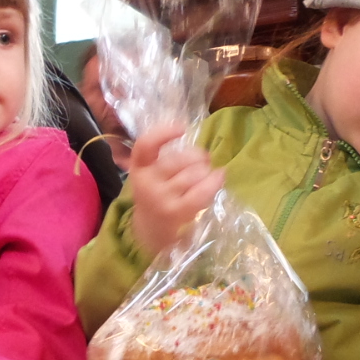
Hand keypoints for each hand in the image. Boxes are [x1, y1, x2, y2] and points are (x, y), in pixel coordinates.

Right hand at [127, 123, 223, 255]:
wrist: (151, 231)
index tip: (182, 129)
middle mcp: (147, 183)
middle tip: (204, 159)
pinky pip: (200, 192)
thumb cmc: (157, 196)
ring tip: (207, 173)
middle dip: (196, 155)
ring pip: (191, 174)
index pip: (145, 146)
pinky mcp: (175, 212)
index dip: (163, 133)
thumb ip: (166, 159)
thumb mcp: (152, 175)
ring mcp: (160, 198)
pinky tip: (220, 175)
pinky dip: (214, 181)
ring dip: (205, 171)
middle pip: (177, 160)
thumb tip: (202, 151)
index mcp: (139, 168)